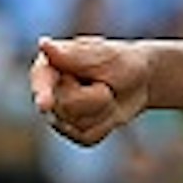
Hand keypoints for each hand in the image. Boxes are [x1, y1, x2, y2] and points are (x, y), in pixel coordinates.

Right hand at [30, 35, 151, 146]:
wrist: (141, 81)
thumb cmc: (120, 62)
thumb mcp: (103, 56)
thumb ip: (74, 55)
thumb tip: (44, 45)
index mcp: (49, 66)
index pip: (41, 82)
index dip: (43, 94)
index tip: (45, 105)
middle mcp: (49, 91)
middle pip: (65, 107)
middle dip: (95, 97)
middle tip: (106, 83)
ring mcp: (59, 114)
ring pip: (77, 125)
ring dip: (102, 110)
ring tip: (107, 95)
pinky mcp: (74, 131)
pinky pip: (88, 137)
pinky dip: (105, 125)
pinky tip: (107, 111)